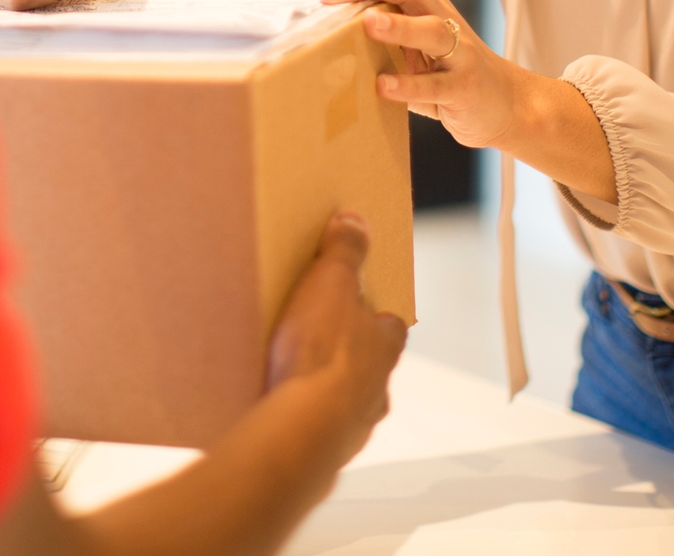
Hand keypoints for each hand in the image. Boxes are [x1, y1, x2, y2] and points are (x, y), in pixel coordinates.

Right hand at [265, 214, 408, 464]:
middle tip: (318, 339)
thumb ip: (345, 253)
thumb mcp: (331, 285)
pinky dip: (306, 419)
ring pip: (348, 401)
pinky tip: (281, 408)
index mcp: (385, 346)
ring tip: (294, 376)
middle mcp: (379, 388)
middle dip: (350, 354)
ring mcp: (355, 423)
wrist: (303, 429)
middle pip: (371, 366)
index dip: (377, 313)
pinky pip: (319, 429)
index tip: (360, 302)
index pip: (392, 325)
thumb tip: (356, 222)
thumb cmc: (322, 355)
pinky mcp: (327, 450)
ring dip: (329, 390)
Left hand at [293, 0, 511, 148]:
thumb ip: (371, 33)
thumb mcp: (406, 45)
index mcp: (419, 1)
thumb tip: (311, 31)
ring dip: (398, 26)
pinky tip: (383, 86)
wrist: (504, 103)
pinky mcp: (466, 86)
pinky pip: (438, 84)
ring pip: (431, 29)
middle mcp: (439, 16)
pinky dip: (411, 84)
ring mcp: (459, 50)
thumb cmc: (441, 70)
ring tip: (366, 24)